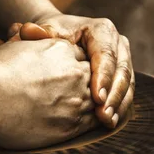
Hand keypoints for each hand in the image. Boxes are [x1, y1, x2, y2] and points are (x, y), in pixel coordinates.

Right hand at [0, 39, 97, 149]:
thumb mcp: (12, 45)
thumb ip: (23, 39)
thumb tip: (19, 28)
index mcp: (62, 49)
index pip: (81, 57)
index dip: (75, 67)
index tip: (68, 77)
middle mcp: (74, 72)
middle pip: (93, 77)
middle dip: (88, 85)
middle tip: (84, 95)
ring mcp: (76, 98)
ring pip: (97, 100)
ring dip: (94, 105)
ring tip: (84, 112)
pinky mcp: (72, 123)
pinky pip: (94, 122)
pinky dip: (94, 122)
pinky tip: (82, 123)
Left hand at [8, 13, 133, 127]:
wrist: (59, 39)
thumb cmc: (50, 37)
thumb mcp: (44, 33)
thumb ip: (37, 34)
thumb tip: (26, 30)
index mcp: (101, 30)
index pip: (106, 54)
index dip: (103, 76)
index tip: (96, 97)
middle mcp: (118, 43)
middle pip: (122, 69)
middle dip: (114, 94)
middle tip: (103, 115)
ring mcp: (123, 59)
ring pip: (128, 83)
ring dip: (119, 104)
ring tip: (107, 122)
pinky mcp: (123, 75)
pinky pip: (126, 92)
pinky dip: (120, 108)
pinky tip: (110, 123)